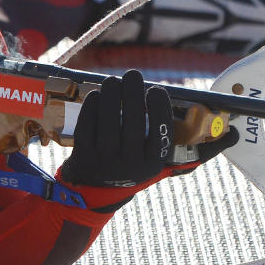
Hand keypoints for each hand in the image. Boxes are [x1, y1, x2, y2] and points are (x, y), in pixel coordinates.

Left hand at [61, 69, 171, 186]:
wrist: (95, 189)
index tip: (156, 89)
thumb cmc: (128, 162)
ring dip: (111, 96)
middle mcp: (129, 166)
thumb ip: (161, 135)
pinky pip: (87, 127)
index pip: (161, 134)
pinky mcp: (83, 157)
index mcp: (151, 164)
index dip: (160, 108)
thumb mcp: (149, 159)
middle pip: (134, 125)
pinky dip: (92, 108)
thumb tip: (181, 102)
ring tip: (114, 81)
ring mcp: (105, 162)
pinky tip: (97, 95)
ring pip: (108, 124)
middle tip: (133, 75)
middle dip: (133, 94)